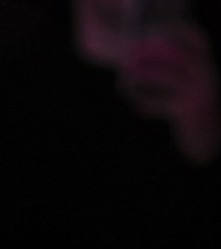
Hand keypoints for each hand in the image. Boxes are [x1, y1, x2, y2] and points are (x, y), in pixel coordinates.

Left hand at [125, 25, 220, 163]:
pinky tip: (135, 104)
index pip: (196, 39)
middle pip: (178, 55)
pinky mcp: (189, 110)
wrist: (206, 136)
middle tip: (129, 53)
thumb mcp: (187, 86)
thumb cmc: (191, 108)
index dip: (177, 31)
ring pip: (168, 77)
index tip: (153, 29)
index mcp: (206, 64)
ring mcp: (199, 91)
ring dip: (145, 76)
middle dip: (152, 53)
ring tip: (125, 77)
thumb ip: (173, 71)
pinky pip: (163, 104)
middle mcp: (206, 73)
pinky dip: (148, 104)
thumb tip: (142, 60)